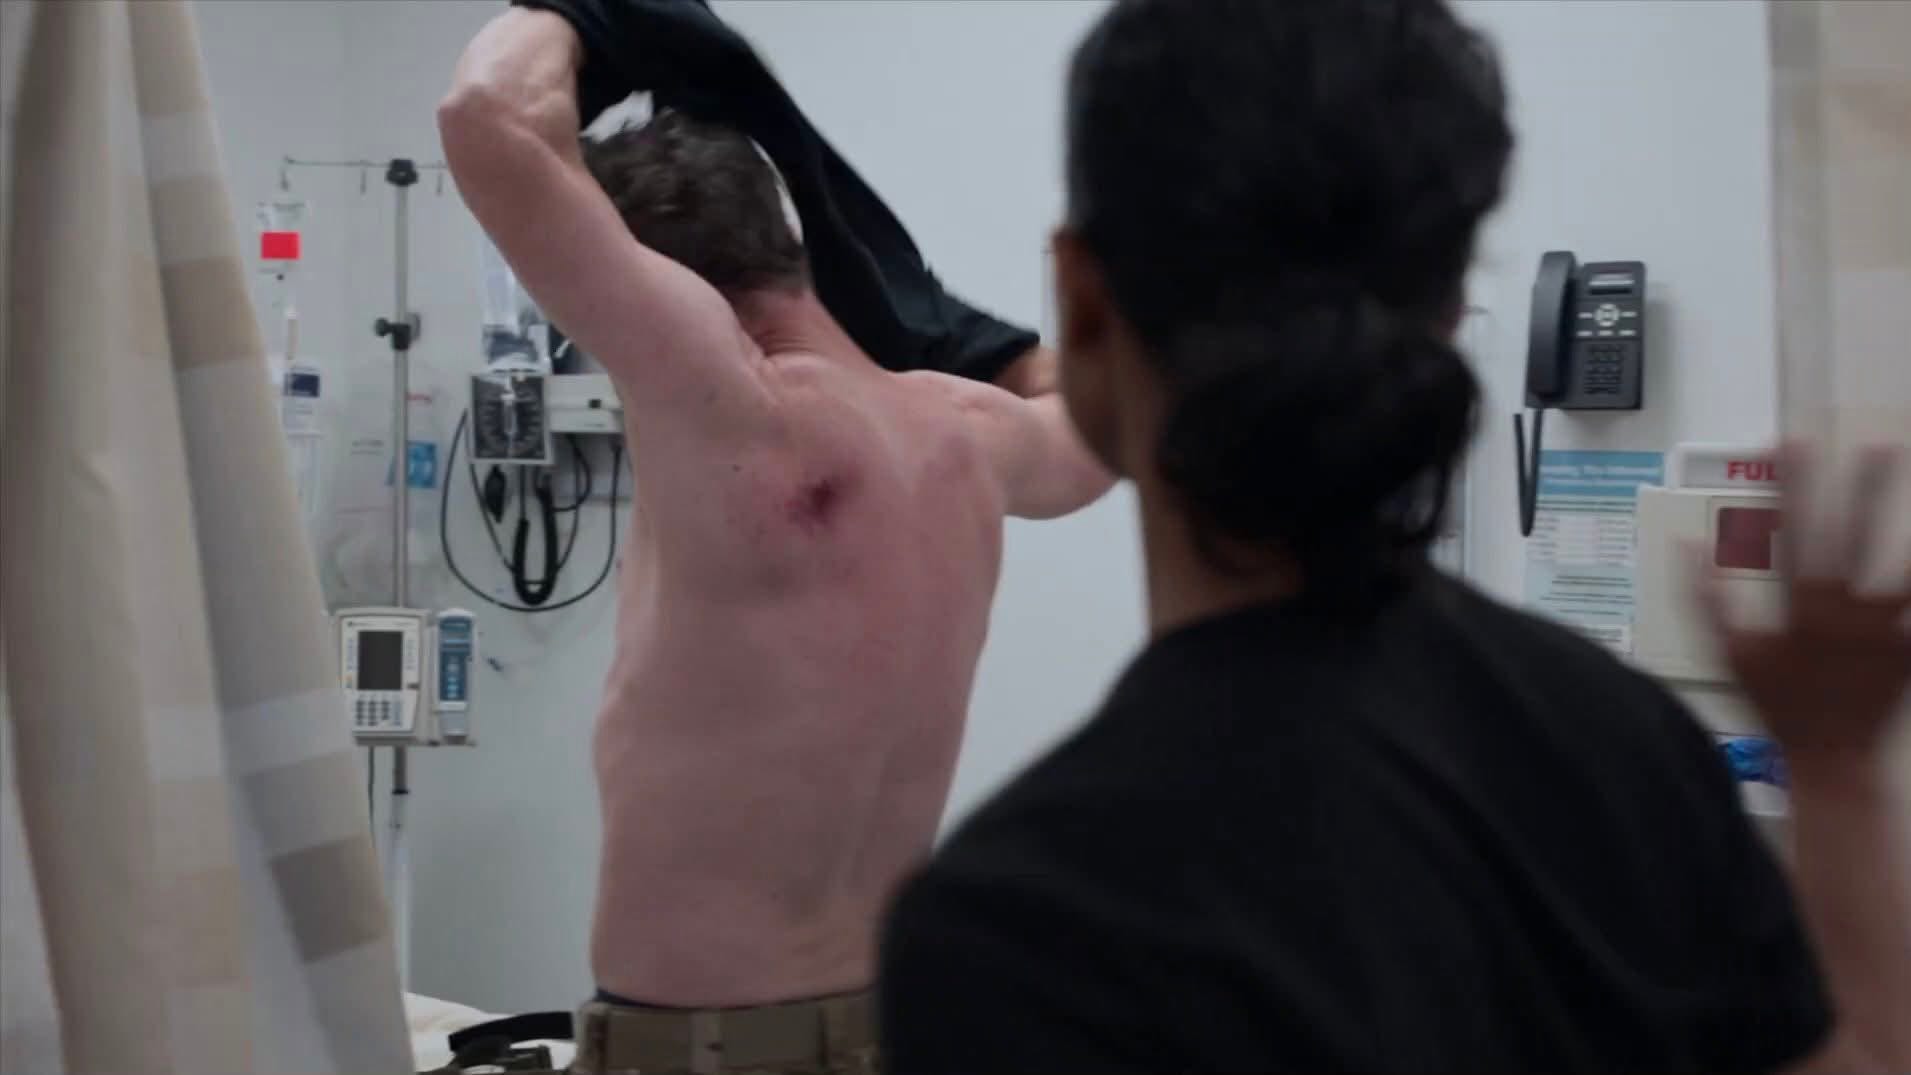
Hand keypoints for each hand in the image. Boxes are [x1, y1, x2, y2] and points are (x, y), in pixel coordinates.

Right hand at [1696, 446, 1910, 768]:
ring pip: (1906, 570)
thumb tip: (1688, 549)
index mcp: (1800, 606)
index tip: (1797, 444)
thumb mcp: (1729, 654)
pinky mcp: (1908, 648)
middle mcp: (1846, 611)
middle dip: (1866, 490)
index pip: (1794, 531)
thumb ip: (1705, 599)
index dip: (1795, 483)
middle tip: (1881, 447)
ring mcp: (1885, 628)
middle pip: (1857, 538)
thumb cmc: (1778, 708)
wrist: (1832, 757)